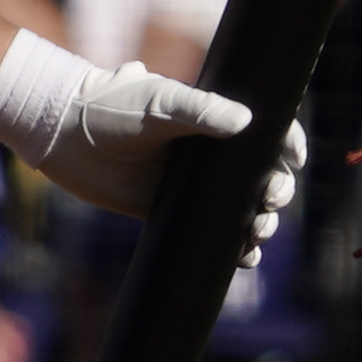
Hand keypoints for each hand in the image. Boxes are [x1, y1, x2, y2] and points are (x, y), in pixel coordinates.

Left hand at [13, 51, 304, 261]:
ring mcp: (192, 185)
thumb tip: (246, 122)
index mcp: (213, 118)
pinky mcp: (170, 212)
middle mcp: (210, 153)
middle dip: (278, 191)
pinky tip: (245, 258)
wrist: (66, 136)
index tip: (295, 159)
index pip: (266, 131)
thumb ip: (201, 110)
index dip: (288, 144)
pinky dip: (234, 250)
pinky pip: (212, 235)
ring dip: (261, 223)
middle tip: (271, 199)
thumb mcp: (160, 104)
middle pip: (262, 175)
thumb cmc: (114, 107)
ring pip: (243, 209)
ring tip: (258, 231)